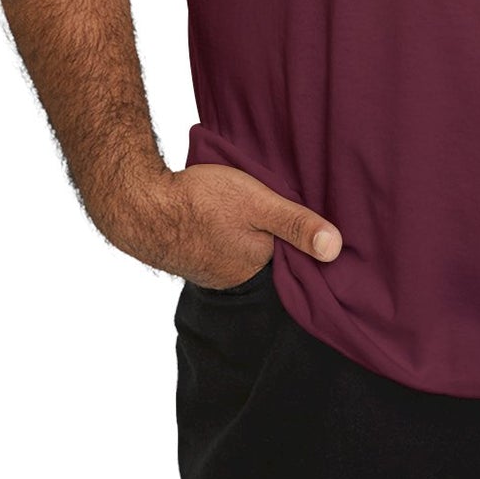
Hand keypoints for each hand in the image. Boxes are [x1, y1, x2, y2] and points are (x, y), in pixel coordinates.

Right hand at [93, 159, 343, 289]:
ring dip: (255, 236)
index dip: (306, 245)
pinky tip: (232, 218)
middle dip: (282, 241)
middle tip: (291, 213)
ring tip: (263, 215)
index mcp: (257, 268)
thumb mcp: (259, 203)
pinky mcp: (196, 255)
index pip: (294, 263)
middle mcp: (236, 277)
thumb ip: (296, 223)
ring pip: (247, 252)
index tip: (323, 227)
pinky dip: (233, 235)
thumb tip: (336, 249)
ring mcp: (213, 269)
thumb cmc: (202, 201)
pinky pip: (225, 247)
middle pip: (271, 257)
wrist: (143, 205)